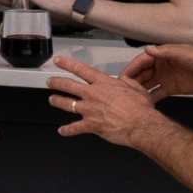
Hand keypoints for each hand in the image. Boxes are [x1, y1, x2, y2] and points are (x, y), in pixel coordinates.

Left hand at [49, 55, 167, 147]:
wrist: (141, 125)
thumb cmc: (141, 108)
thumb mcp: (136, 88)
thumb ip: (127, 82)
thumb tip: (124, 80)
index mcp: (104, 83)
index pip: (81, 69)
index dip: (67, 64)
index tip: (58, 61)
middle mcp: (93, 94)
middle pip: (68, 85)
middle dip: (56, 82)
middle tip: (50, 81)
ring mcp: (90, 109)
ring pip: (67, 103)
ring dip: (57, 101)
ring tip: (52, 100)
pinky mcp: (90, 125)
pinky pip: (74, 128)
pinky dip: (67, 130)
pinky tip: (62, 131)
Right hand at [126, 40, 192, 96]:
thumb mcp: (184, 54)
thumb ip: (165, 53)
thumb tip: (148, 49)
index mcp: (163, 55)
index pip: (142, 61)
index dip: (131, 68)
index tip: (121, 77)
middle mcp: (162, 66)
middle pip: (142, 73)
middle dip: (132, 81)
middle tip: (122, 91)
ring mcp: (167, 77)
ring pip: (148, 84)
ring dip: (139, 90)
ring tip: (130, 99)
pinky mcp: (173, 88)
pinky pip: (158, 93)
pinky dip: (151, 98)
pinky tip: (144, 104)